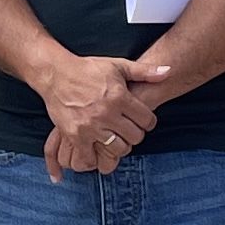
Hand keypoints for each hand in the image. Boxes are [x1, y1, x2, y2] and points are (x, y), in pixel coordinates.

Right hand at [36, 54, 157, 168]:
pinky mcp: (74, 135)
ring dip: (119, 146)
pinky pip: (90, 157)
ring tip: (115, 139)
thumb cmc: (88, 69)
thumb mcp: (118, 65)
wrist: (56, 74)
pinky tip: (96, 151)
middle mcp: (107, 113)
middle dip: (135, 135)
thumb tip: (168, 71)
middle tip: (129, 130)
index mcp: (119, 97)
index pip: (147, 120)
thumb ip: (144, 71)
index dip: (148, 122)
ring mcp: (90, 126)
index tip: (142, 121)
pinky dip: (94, 158)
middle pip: (135, 137)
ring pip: (117, 149)